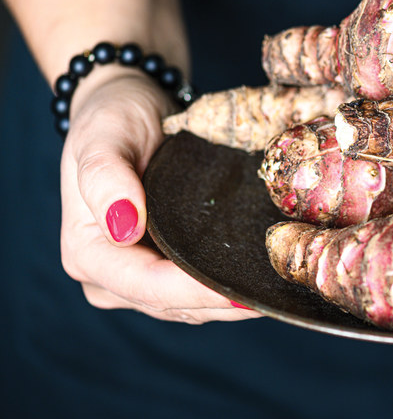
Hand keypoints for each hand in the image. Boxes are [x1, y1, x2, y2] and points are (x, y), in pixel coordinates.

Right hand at [59, 69, 260, 322]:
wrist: (126, 110)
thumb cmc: (112, 120)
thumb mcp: (103, 136)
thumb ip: (106, 178)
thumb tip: (124, 226)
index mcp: (87, 253)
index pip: (147, 286)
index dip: (194, 291)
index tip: (240, 289)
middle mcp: (109, 278)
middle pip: (172, 305)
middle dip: (224, 303)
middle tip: (276, 292)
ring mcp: (137, 281)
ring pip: (191, 308)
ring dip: (233, 304)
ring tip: (279, 291)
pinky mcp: (164, 273)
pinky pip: (199, 294)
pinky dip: (230, 290)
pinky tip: (263, 282)